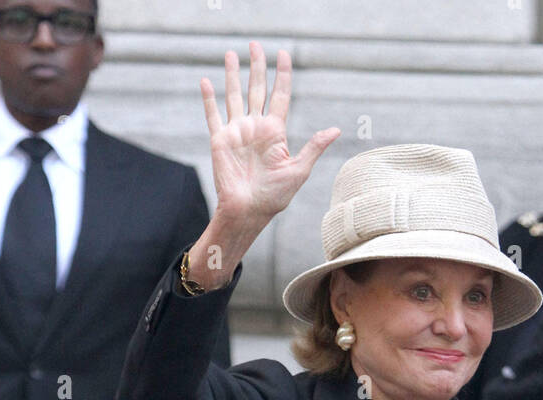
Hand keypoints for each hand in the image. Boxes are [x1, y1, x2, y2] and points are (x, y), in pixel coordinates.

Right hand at [201, 43, 339, 225]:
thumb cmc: (274, 197)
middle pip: (257, 89)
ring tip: (232, 53)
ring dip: (233, 75)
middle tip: (256, 44)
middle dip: (257, 66)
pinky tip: (206, 81)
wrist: (248, 211)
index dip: (282, 75)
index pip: (280, 96)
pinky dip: (208, 99)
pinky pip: (213, 115)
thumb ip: (314, 147)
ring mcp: (237, 132)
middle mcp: (256, 128)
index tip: (283, 54)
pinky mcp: (220, 140)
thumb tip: (336, 130)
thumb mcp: (299, 170)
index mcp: (275, 132)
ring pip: (234, 95)